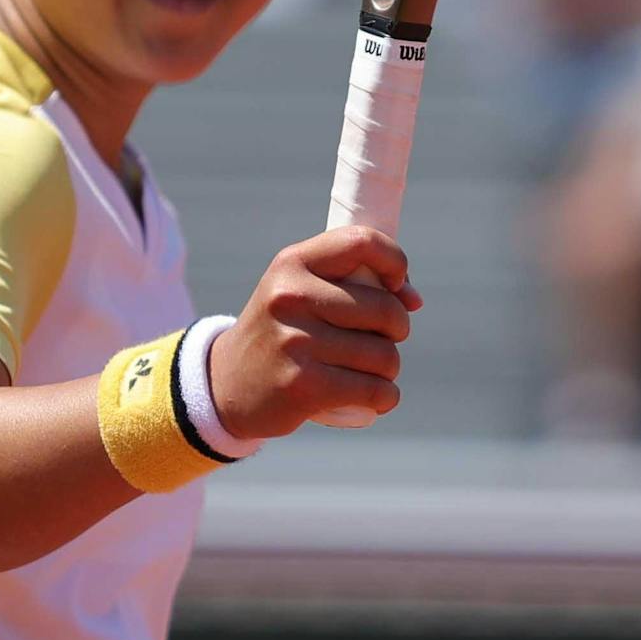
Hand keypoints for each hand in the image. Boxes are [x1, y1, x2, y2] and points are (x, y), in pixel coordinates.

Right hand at [215, 225, 418, 439]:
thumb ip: (354, 282)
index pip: (362, 241)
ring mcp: (295, 342)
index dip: (395, 262)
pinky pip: (374, 390)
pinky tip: (377, 397)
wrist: (228, 383)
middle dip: (397, 329)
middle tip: (380, 340)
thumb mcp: (300, 290)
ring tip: (368, 371)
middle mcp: (291, 296)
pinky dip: (386, 397)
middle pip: (386, 310)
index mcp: (293, 262)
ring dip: (388, 369)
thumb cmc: (282, 331)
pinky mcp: (303, 386)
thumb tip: (413, 300)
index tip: (397, 287)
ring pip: (385, 355)